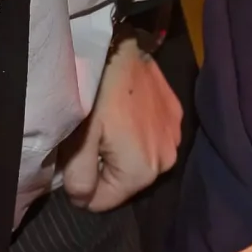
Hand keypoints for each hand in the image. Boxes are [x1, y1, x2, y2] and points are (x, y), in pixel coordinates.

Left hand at [59, 42, 183, 211]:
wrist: (119, 49)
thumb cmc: (94, 96)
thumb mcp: (77, 143)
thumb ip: (79, 181)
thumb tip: (85, 200)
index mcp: (141, 172)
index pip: (105, 203)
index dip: (83, 190)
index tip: (74, 164)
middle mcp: (167, 161)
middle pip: (125, 183)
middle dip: (106, 171)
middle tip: (90, 142)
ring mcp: (175, 136)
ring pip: (140, 161)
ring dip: (124, 154)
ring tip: (109, 128)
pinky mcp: (177, 115)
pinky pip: (152, 139)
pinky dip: (138, 134)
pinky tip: (126, 113)